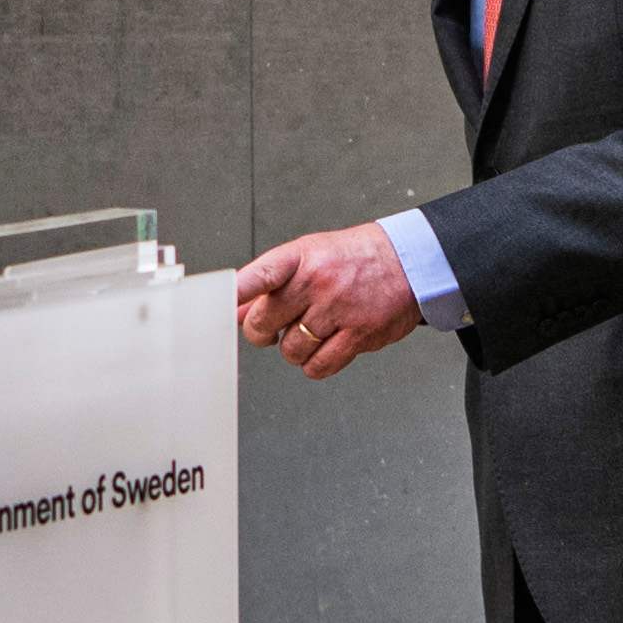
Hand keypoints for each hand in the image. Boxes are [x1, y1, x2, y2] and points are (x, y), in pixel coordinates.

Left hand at [239, 224, 424, 378]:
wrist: (409, 262)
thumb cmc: (354, 258)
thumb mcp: (309, 256)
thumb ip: (270, 284)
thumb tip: (235, 311)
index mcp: (301, 258)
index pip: (259, 276)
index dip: (234, 294)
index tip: (213, 306)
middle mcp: (318, 281)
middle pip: (263, 323)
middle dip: (262, 332)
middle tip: (273, 327)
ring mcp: (339, 308)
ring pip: (289, 350)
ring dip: (293, 349)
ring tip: (309, 332)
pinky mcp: (359, 334)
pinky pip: (319, 366)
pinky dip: (315, 364)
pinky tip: (323, 347)